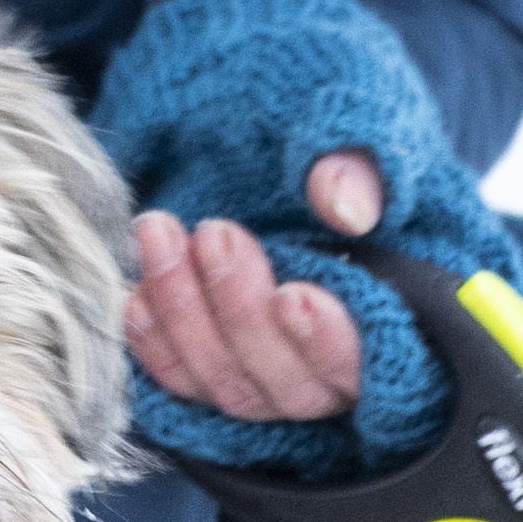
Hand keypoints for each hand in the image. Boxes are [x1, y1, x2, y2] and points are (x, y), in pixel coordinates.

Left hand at [126, 147, 386, 427]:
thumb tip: (346, 207)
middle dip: (241, 308)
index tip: (293, 294)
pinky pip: (181, 381)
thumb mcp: (360, 138)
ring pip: (227, 383)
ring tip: (159, 235)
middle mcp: (327, 374)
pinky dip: (154, 343)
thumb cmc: (335, 150)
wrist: (278, 148)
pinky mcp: (215, 374)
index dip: (327, 339)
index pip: (361, 363)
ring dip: (185, 313)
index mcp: (389, 328)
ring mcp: (267, 381)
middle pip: (285, 383)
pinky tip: (132, 297)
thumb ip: (357, 170)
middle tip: (216, 233)